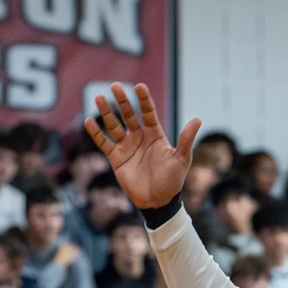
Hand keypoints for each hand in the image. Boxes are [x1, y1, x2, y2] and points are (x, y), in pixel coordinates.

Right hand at [85, 82, 202, 213]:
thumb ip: (186, 139)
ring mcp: (127, 147)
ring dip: (107, 112)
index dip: (144, 99)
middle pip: (129, 114)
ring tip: (99, 97)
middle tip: (115, 85)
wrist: (158, 202)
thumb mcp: (181, 159)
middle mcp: (140, 137)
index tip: (139, 86)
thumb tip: (198, 119)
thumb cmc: (172, 181)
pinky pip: (103, 143)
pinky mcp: (116, 158)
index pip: (148, 112)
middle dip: (122, 100)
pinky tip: (89, 121)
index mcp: (155, 135)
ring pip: (114, 125)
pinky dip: (96, 133)